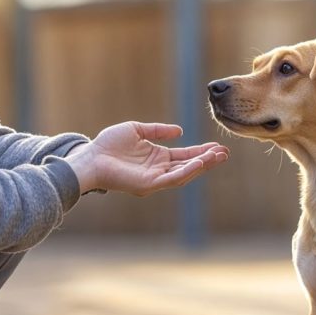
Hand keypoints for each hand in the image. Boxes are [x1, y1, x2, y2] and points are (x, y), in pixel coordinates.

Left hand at [65, 122, 228, 195]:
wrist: (90, 157)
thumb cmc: (109, 144)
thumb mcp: (137, 130)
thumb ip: (158, 130)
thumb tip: (180, 131)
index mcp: (158, 157)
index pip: (185, 155)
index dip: (202, 151)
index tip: (218, 146)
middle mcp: (159, 170)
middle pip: (189, 165)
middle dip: (208, 160)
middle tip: (225, 152)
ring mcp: (154, 179)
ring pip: (183, 173)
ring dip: (201, 166)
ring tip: (217, 157)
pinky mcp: (148, 185)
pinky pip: (171, 179)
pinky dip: (185, 172)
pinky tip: (198, 164)